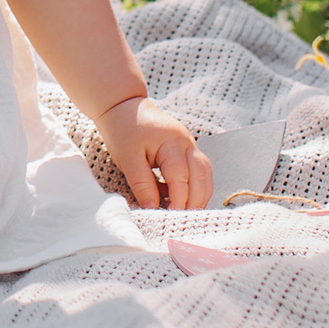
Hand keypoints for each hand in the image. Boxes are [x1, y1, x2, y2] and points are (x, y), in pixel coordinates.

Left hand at [97, 96, 212, 210]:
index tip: (169, 217)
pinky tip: (184, 200)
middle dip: (195, 200)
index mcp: (171, 142)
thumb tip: (152, 208)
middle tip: (183, 221)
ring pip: (205, 174)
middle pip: (201, 176)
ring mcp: (190, 144)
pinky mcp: (187, 149)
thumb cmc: (123, 130)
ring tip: (187, 214)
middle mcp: (186, 142)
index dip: (178, 199)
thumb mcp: (127, 158)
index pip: (180, 176)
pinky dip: (195, 187)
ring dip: (199, 195)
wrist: (123, 106)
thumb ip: (141, 183)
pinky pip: (199, 170)